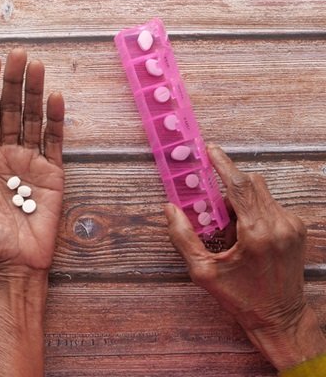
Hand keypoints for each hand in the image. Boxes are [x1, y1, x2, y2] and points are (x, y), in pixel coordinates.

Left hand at [0, 48, 63, 272]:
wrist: (15, 265)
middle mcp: (7, 155)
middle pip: (10, 111)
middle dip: (14, 82)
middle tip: (19, 54)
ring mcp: (31, 162)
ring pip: (33, 120)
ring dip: (35, 93)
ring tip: (37, 67)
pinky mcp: (53, 173)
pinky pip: (55, 141)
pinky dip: (56, 121)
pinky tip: (55, 99)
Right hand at [165, 144, 325, 369]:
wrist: (279, 317)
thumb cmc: (240, 297)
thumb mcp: (203, 272)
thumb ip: (183, 237)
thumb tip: (170, 209)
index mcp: (257, 233)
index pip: (239, 186)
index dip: (223, 164)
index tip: (210, 150)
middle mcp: (279, 224)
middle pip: (251, 183)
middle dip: (228, 185)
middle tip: (210, 203)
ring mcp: (291, 226)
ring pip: (261, 193)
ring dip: (240, 200)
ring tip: (229, 228)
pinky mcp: (297, 229)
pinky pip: (270, 205)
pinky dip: (252, 210)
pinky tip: (244, 233)